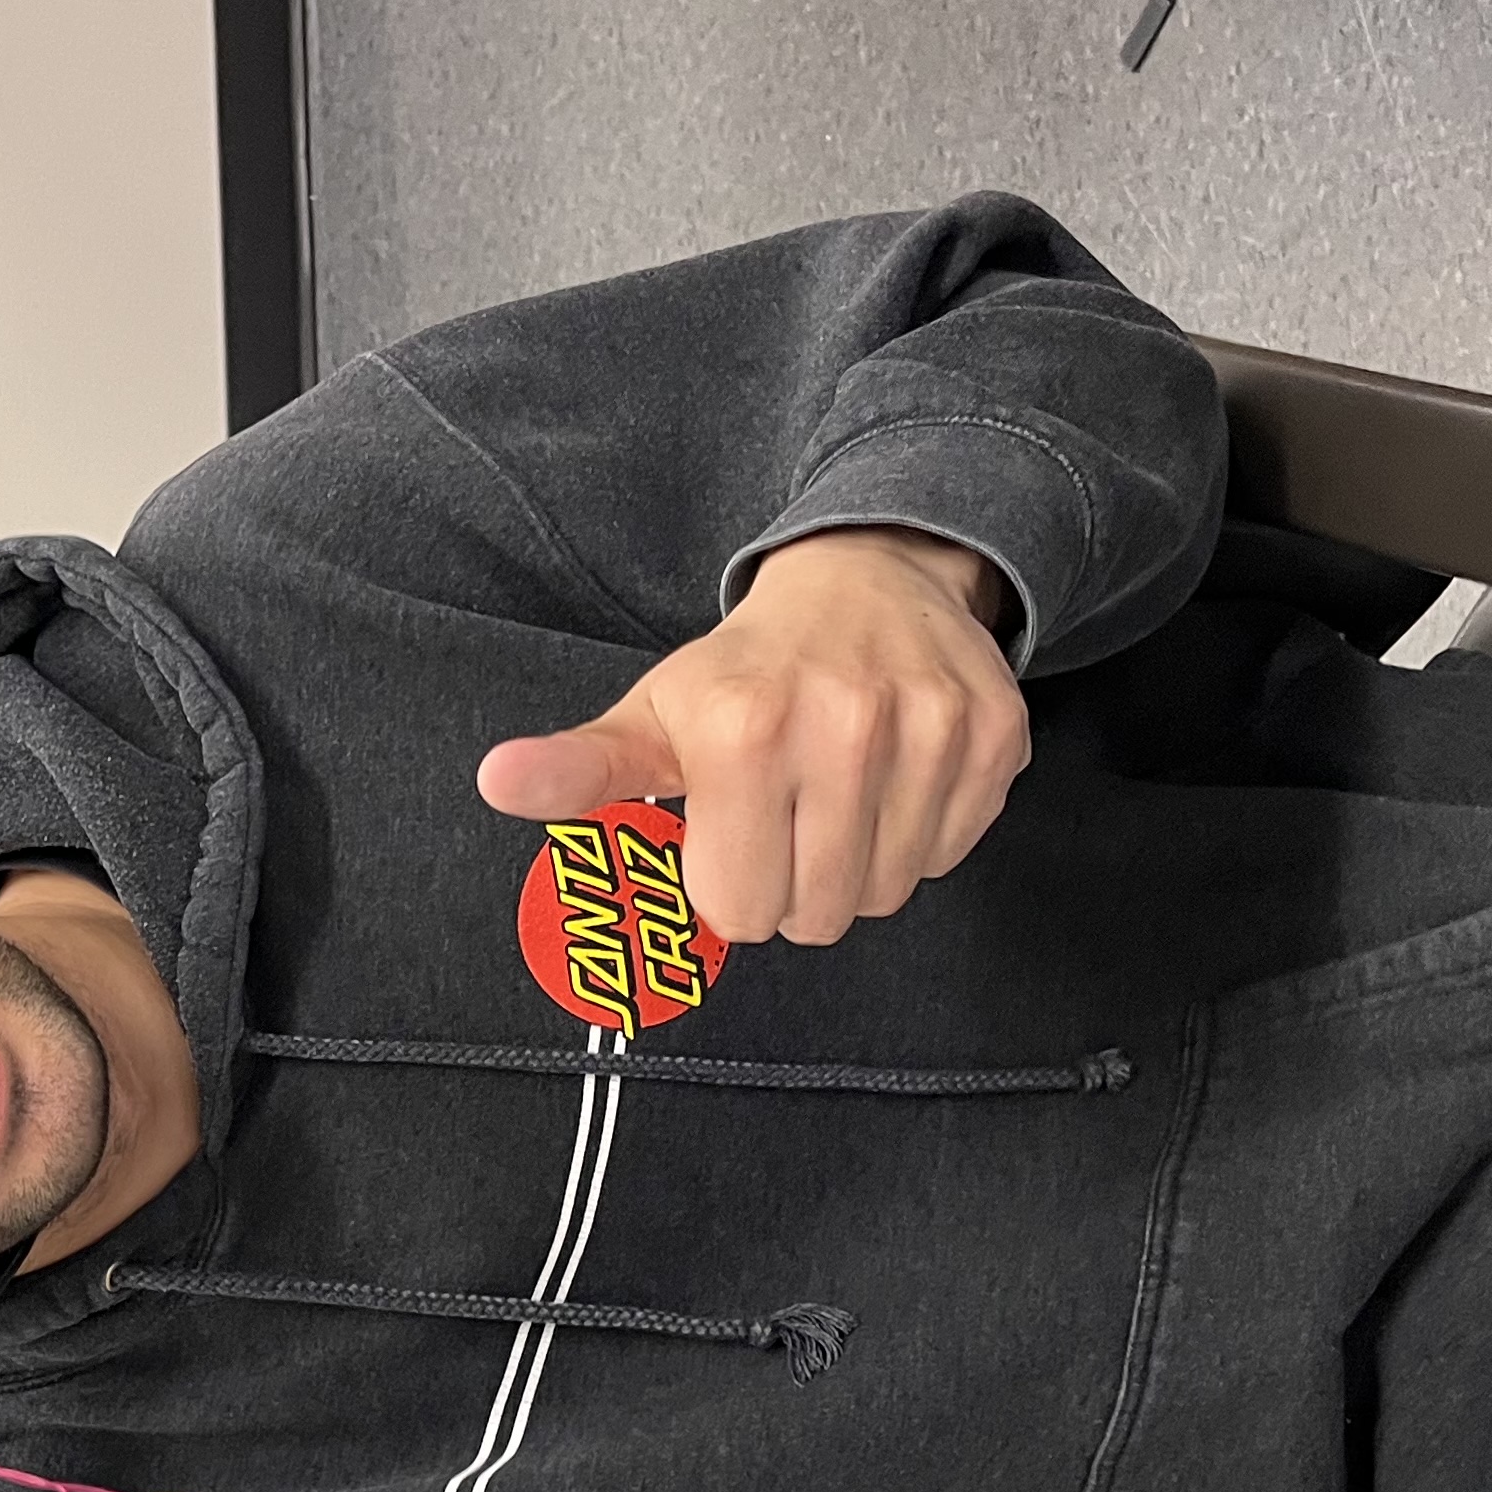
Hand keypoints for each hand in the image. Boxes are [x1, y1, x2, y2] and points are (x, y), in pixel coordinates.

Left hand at [474, 525, 1027, 947]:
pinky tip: (892, 779)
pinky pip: (948, 855)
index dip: (729, 881)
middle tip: (786, 814)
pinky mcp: (995, 737)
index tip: (731, 827)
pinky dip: (917, 836)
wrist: (869, 575)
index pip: (739, 910)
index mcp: (742, 730)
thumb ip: (579, 769)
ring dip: (855, 868)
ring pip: (884, 895)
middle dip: (792, 884)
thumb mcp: (651, 714)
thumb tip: (497, 782)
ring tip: (837, 796)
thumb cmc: (745, 669)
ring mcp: (930, 730)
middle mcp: (845, 725)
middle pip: (815, 916)